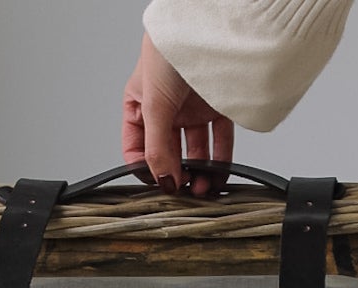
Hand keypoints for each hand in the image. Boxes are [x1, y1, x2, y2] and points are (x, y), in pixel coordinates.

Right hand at [122, 31, 234, 196]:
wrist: (205, 26)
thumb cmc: (169, 51)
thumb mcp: (154, 103)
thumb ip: (157, 147)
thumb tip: (163, 180)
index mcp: (141, 106)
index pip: (137, 148)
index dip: (146, 169)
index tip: (158, 185)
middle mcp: (166, 111)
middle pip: (169, 154)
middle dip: (176, 175)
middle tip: (183, 191)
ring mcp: (192, 110)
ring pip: (196, 151)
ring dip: (199, 173)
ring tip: (202, 188)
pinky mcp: (217, 108)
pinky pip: (220, 142)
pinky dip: (220, 162)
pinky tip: (218, 176)